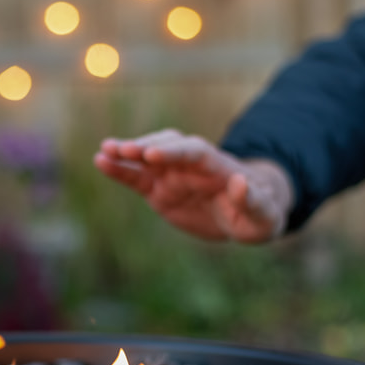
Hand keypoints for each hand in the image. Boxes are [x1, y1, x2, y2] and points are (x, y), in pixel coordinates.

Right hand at [94, 129, 292, 242]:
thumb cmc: (259, 215)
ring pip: (147, 159)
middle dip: (146, 148)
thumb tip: (238, 183)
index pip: (195, 152)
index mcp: (218, 166)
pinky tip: (100, 161)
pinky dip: (119, 170)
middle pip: (168, 148)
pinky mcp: (159, 190)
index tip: (152, 156)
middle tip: (122, 150)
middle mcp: (192, 165)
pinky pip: (136, 178)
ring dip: (127, 153)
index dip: (173, 152)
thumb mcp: (264, 216)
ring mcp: (173, 175)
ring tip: (104, 151)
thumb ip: (253, 201)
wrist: (245, 217)